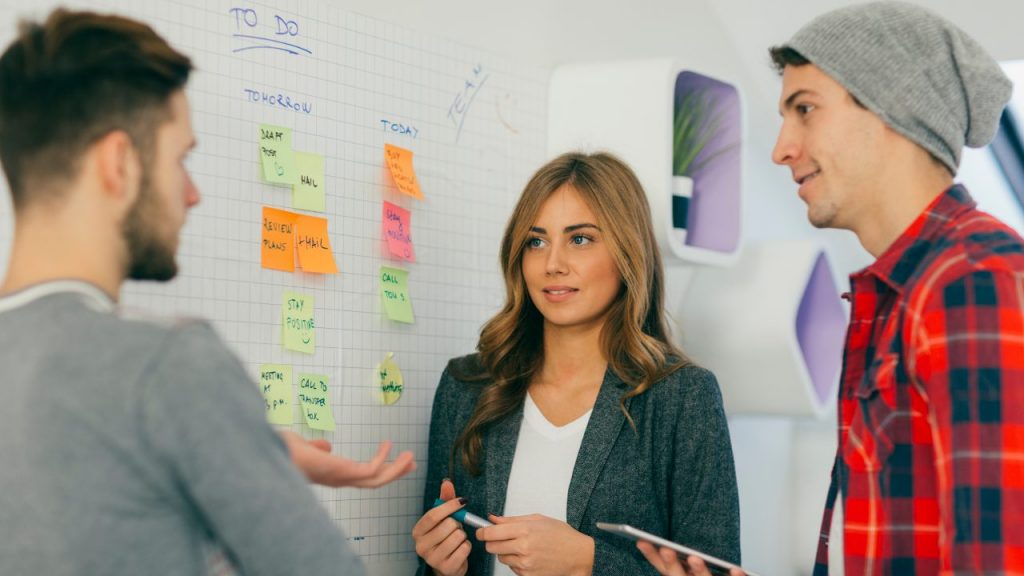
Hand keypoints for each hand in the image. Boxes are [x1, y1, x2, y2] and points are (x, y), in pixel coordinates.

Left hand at [278, 431, 415, 487]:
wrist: (275, 455)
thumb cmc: (283, 453)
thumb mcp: (304, 448)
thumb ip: (316, 448)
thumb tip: (326, 446)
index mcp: (333, 475)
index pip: (360, 477)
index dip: (379, 469)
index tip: (392, 459)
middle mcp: (340, 480)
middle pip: (374, 482)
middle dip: (394, 473)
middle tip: (411, 463)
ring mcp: (342, 477)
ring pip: (377, 480)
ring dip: (395, 469)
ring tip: (410, 456)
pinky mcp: (344, 471)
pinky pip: (371, 470)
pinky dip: (382, 458)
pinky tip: (389, 444)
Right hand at [412, 479, 470, 575]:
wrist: (446, 564)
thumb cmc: (444, 538)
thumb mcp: (442, 519)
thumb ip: (445, 500)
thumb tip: (447, 482)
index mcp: (418, 532)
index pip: (433, 515)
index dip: (449, 506)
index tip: (462, 501)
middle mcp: (421, 546)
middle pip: (448, 525)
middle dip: (457, 524)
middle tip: (455, 528)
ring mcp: (433, 559)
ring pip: (458, 536)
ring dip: (463, 536)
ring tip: (457, 539)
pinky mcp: (446, 568)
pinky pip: (464, 549)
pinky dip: (467, 547)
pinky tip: (460, 549)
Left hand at [475, 513, 593, 575]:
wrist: (578, 555)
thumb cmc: (561, 536)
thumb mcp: (537, 519)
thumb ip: (512, 520)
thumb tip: (493, 518)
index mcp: (524, 530)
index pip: (490, 533)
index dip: (481, 532)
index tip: (480, 531)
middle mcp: (523, 547)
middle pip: (491, 547)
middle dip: (492, 542)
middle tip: (500, 538)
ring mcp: (525, 563)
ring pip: (500, 558)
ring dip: (505, 552)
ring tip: (521, 546)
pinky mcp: (527, 575)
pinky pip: (512, 568)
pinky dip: (516, 562)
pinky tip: (529, 556)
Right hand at [636, 541, 744, 575]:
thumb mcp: (689, 575)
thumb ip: (682, 568)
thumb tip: (665, 550)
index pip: (663, 569)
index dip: (652, 556)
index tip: (640, 541)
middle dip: (671, 564)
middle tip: (666, 550)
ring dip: (699, 571)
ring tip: (694, 558)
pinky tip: (736, 570)